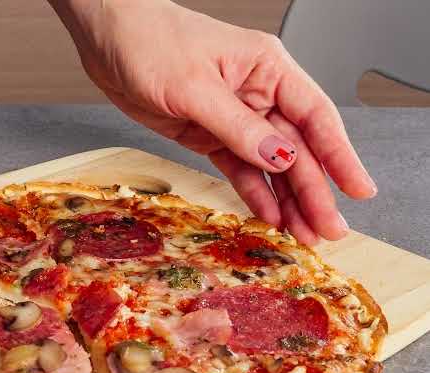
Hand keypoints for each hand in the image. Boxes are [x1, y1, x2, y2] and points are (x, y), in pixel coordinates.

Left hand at [50, 0, 377, 243]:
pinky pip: (238, 169)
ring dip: (288, 200)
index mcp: (266, 69)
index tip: (359, 190)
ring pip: (269, 165)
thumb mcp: (195, 87)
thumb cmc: (151, 42)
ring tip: (305, 235)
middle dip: (315, 191)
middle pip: (296, 149)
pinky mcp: (208, 135)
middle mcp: (257, 94)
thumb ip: (237, 126)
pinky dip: (254, 193)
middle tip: (330, 230)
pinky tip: (270, 217)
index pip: (315, 117)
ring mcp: (233, 118)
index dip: (340, 156)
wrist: (110, 39)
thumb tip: (280, 158)